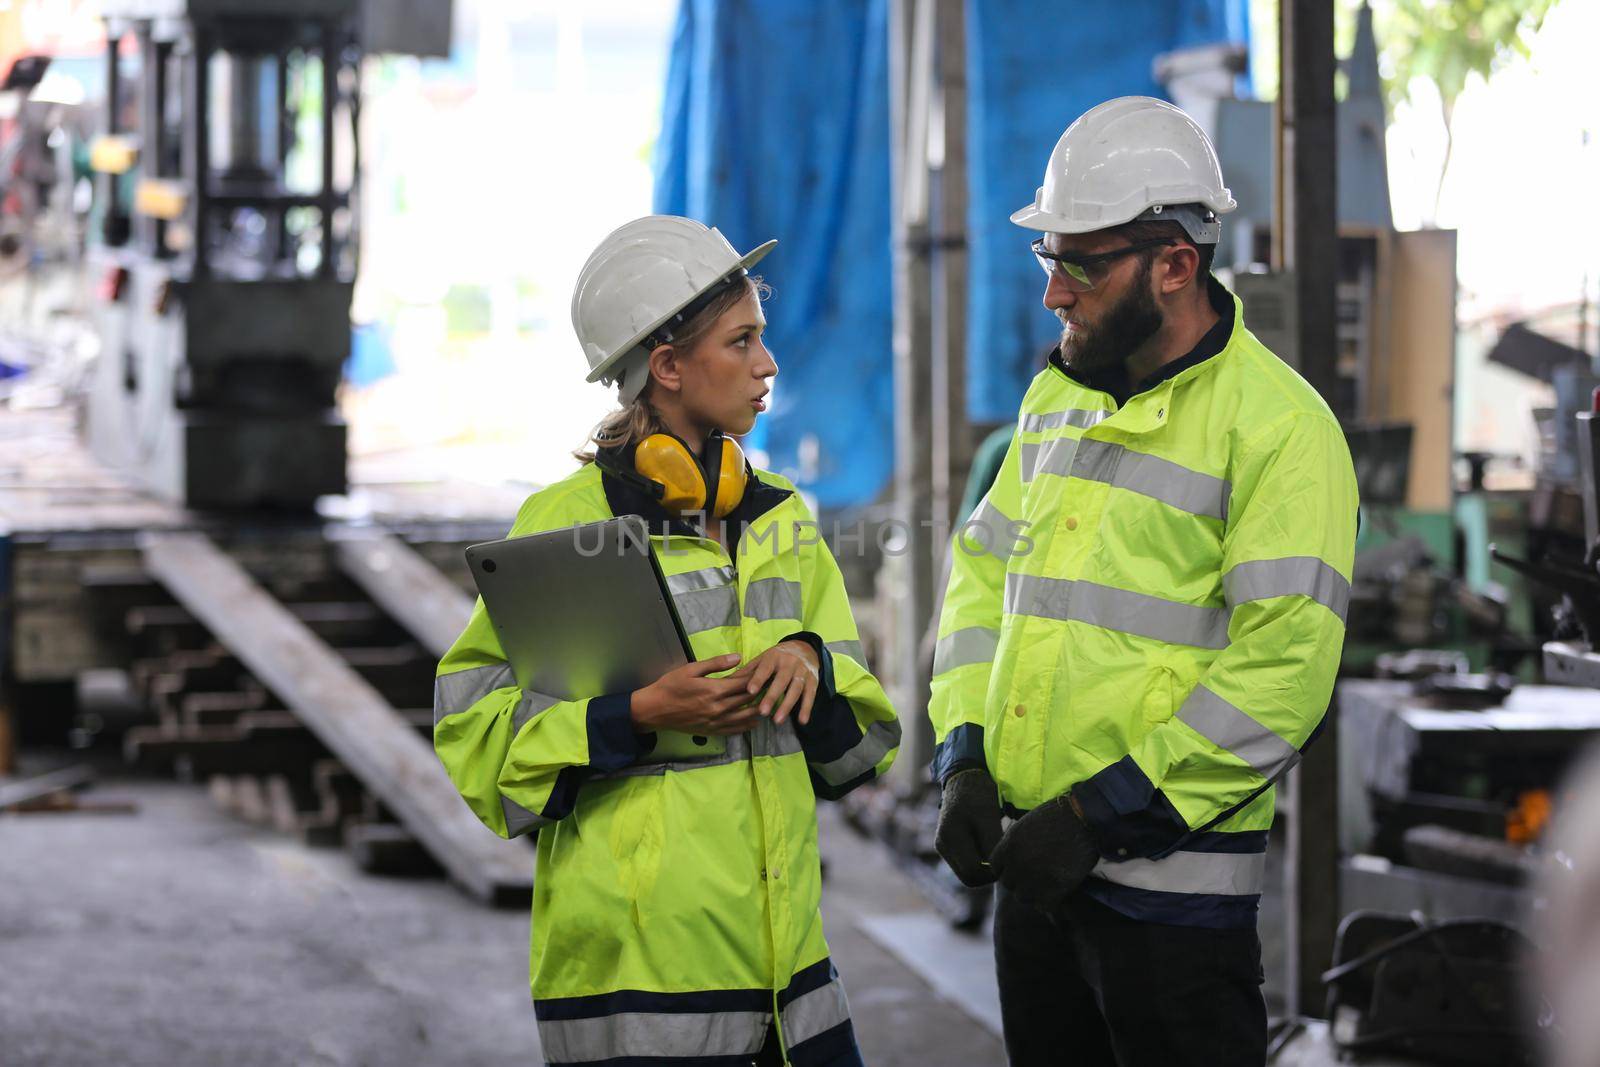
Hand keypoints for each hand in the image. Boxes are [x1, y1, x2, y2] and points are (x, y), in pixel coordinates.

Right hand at [630, 654, 761, 734]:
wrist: (654, 709)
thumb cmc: (671, 686)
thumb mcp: (691, 669)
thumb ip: (716, 664)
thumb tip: (738, 657)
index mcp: (714, 690)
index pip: (744, 683)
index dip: (757, 677)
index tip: (766, 672)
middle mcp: (718, 708)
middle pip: (747, 700)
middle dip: (761, 692)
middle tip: (772, 686)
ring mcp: (716, 722)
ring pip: (745, 717)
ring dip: (758, 710)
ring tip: (769, 704)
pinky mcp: (711, 731)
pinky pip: (734, 730)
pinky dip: (747, 726)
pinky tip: (754, 722)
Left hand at [729, 640, 819, 724]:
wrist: (805, 648)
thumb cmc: (777, 658)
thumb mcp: (763, 659)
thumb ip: (748, 671)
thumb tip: (727, 682)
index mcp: (774, 657)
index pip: (765, 669)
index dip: (758, 679)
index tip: (750, 691)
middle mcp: (790, 663)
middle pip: (781, 681)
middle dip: (772, 696)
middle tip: (762, 712)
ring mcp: (803, 672)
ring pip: (795, 689)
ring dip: (787, 706)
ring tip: (777, 721)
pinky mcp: (813, 681)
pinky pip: (810, 695)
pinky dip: (806, 708)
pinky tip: (802, 721)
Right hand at [935, 768, 1003, 886]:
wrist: (963, 778)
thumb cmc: (978, 794)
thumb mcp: (988, 815)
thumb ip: (991, 843)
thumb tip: (997, 868)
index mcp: (950, 837)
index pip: (972, 873)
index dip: (992, 872)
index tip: (1007, 859)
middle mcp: (942, 845)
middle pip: (968, 877)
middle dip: (988, 873)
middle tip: (1004, 858)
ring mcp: (943, 846)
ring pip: (966, 872)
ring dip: (983, 867)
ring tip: (997, 849)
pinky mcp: (946, 845)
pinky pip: (964, 863)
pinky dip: (978, 860)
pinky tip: (989, 845)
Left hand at [989, 792, 1099, 913]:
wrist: (1082, 821)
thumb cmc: (1056, 816)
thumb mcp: (1025, 825)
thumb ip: (1014, 844)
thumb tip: (1012, 857)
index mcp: (1008, 848)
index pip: (996, 868)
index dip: (1007, 868)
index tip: (1017, 868)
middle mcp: (1016, 866)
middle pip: (1008, 884)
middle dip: (1019, 880)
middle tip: (1035, 875)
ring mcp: (1033, 881)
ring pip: (1023, 897)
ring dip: (1033, 892)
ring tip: (1046, 883)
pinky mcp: (1053, 892)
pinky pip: (1043, 906)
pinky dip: (1050, 902)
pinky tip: (1057, 891)